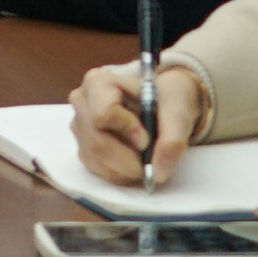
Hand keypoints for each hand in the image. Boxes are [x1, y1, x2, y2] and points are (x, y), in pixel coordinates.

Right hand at [69, 59, 212, 189]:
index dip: (126, 130)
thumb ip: (172, 141)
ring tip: (143, 165)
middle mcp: (82, 101)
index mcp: (99, 82)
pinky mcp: (82, 145)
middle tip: (148, 165)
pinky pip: (93, 167)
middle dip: (126, 160)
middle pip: (97, 140)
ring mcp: (79, 124)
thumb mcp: (178, 115)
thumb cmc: (166, 104)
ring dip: (122, 170)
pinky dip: (116, 174)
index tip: (146, 141)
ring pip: (94, 156)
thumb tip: (158, 173)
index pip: (103, 113)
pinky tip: (132, 168)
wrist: (161, 109)